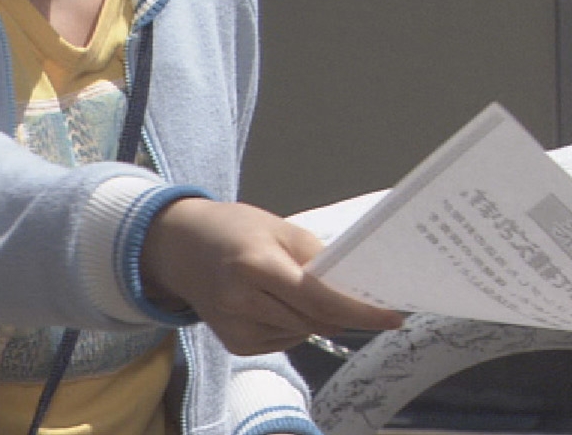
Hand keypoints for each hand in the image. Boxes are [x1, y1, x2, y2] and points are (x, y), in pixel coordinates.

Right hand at [139, 197, 402, 354]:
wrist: (178, 247)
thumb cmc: (233, 229)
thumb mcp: (276, 227)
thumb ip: (315, 256)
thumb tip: (354, 285)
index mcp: (255, 265)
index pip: (319, 298)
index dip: (359, 311)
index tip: (393, 316)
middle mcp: (242, 301)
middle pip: (315, 320)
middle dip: (341, 311)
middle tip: (356, 294)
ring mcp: (236, 327)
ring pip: (302, 332)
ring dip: (315, 317)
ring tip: (293, 288)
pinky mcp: (234, 343)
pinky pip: (284, 340)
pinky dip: (293, 325)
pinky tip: (274, 303)